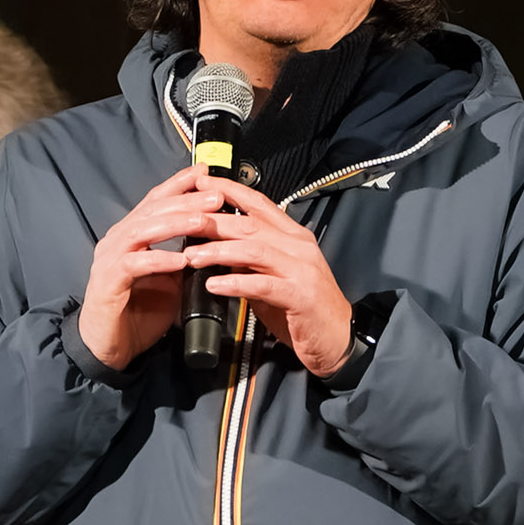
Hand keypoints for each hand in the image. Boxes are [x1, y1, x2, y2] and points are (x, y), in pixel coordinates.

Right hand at [77, 168, 238, 371]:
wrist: (107, 347)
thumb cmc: (137, 313)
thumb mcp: (169, 281)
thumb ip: (184, 257)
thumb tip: (213, 242)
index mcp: (132, 235)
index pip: (156, 201)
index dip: (179, 184)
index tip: (205, 172)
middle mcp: (118, 241)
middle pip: (152, 210)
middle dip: (186, 200)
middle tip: (215, 196)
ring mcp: (109, 260)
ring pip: (142, 231)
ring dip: (175, 224)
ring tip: (202, 221)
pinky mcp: (108, 282)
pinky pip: (133, 265)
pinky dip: (158, 260)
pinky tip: (179, 260)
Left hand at [193, 179, 358, 375]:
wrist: (339, 339)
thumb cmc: (305, 309)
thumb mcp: (275, 277)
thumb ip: (251, 260)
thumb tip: (218, 248)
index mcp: (294, 237)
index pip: (259, 204)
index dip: (229, 191)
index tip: (201, 184)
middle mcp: (299, 247)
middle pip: (251, 224)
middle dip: (214, 221)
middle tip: (183, 223)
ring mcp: (302, 270)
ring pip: (254, 250)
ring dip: (218, 251)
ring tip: (191, 256)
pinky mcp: (300, 296)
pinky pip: (262, 284)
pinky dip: (235, 283)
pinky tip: (213, 285)